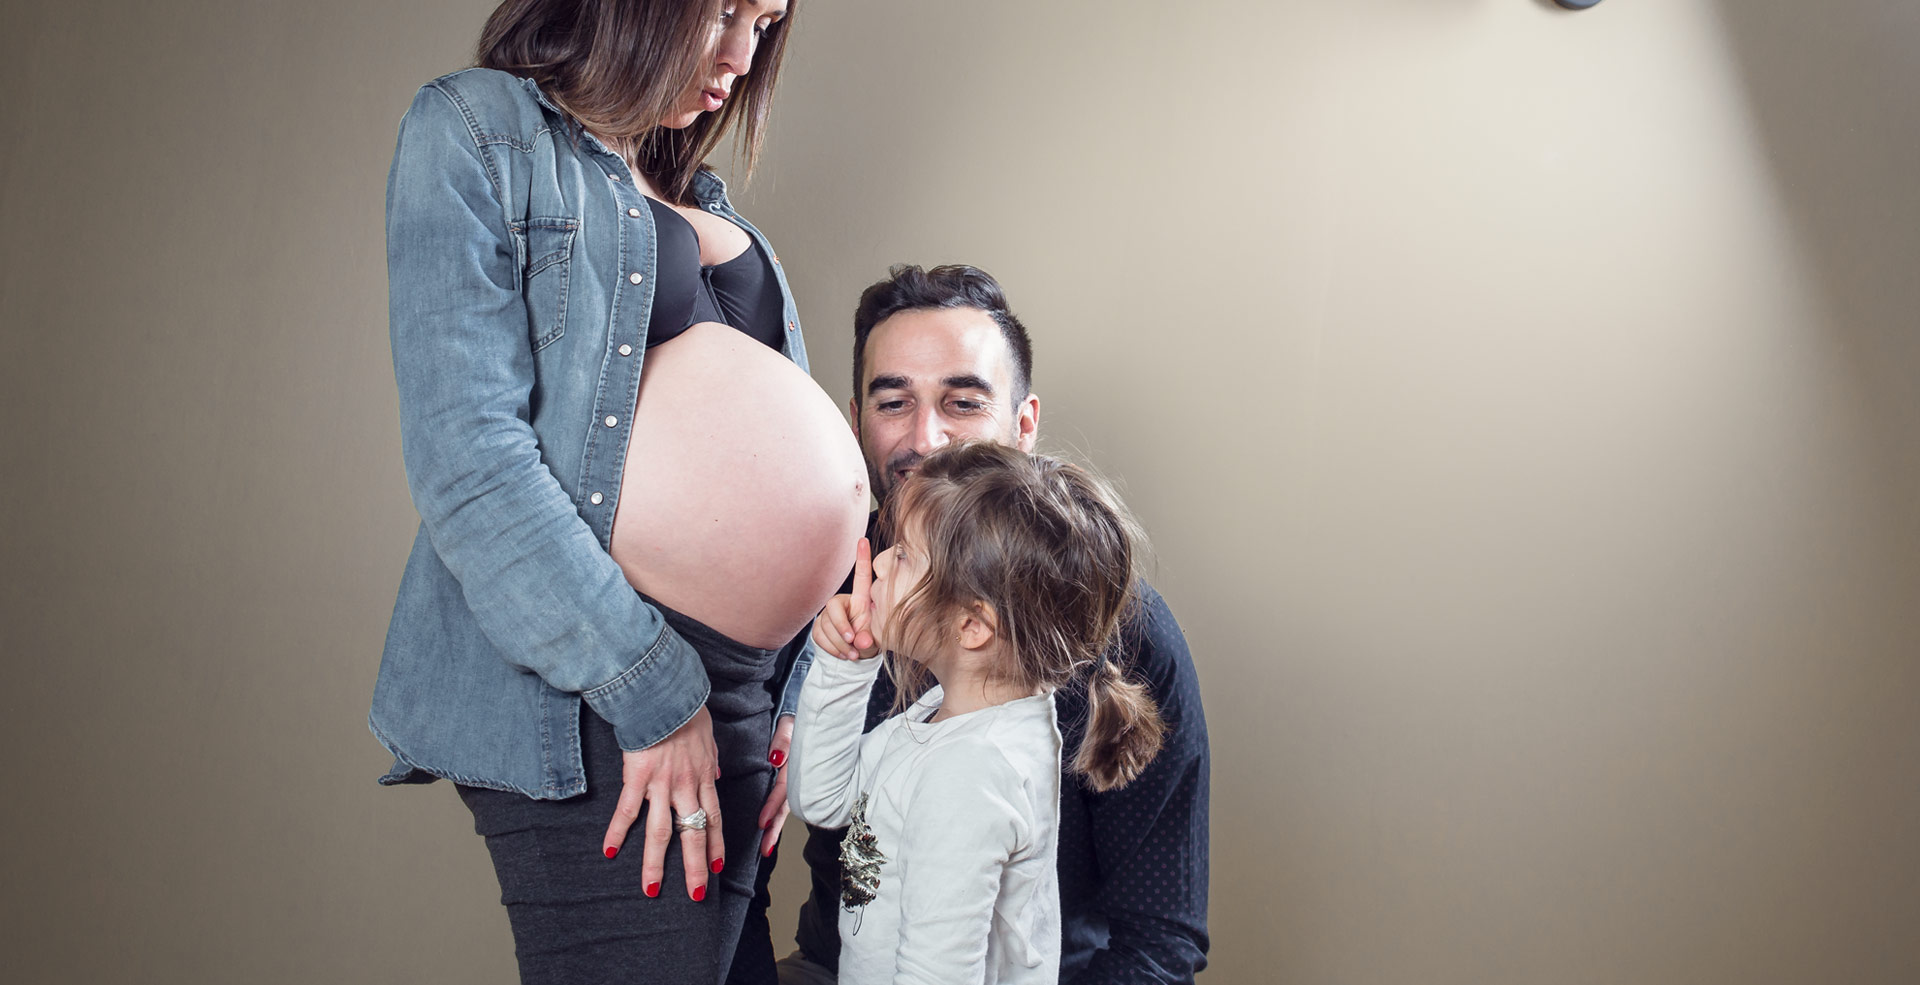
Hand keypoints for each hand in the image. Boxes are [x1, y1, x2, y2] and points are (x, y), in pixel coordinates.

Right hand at [602, 705, 723, 900]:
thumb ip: (711, 759)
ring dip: (656, 863)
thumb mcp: (708, 736)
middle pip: (693, 833)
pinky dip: (618, 832)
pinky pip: (627, 810)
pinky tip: (610, 851)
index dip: (715, 845)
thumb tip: (715, 772)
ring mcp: (661, 784)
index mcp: (703, 777)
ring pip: (661, 831)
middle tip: (695, 894)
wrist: (665, 692)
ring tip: (651, 888)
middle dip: (695, 867)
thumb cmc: (686, 709)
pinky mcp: (637, 776)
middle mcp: (686, 786)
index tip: (716, 867)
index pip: (714, 818)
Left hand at [757, 714, 794, 856]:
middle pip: (785, 808)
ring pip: (785, 809)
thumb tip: (775, 759)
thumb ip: (783, 741)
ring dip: (775, 828)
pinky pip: (784, 802)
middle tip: (764, 849)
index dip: (772, 807)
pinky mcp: (792, 782)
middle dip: (774, 829)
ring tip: (765, 849)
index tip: (762, 823)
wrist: (809, 716)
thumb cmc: (797, 721)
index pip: (782, 791)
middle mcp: (797, 778)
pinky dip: (777, 816)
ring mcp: (795, 782)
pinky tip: (770, 829)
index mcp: (795, 767)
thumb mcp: (789, 725)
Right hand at [809, 538, 877, 660]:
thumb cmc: (866, 642)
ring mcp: (829, 615)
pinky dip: (831, 648)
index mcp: (860, 600)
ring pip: (825, 625)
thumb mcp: (872, 640)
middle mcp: (843, 603)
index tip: (864, 540)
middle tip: (853, 643)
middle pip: (833, 607)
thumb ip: (867, 639)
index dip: (863, 558)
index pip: (861, 577)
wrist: (854, 657)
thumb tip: (860, 642)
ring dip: (839, 643)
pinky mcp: (819, 627)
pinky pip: (819, 636)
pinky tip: (842, 653)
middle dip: (841, 627)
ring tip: (852, 654)